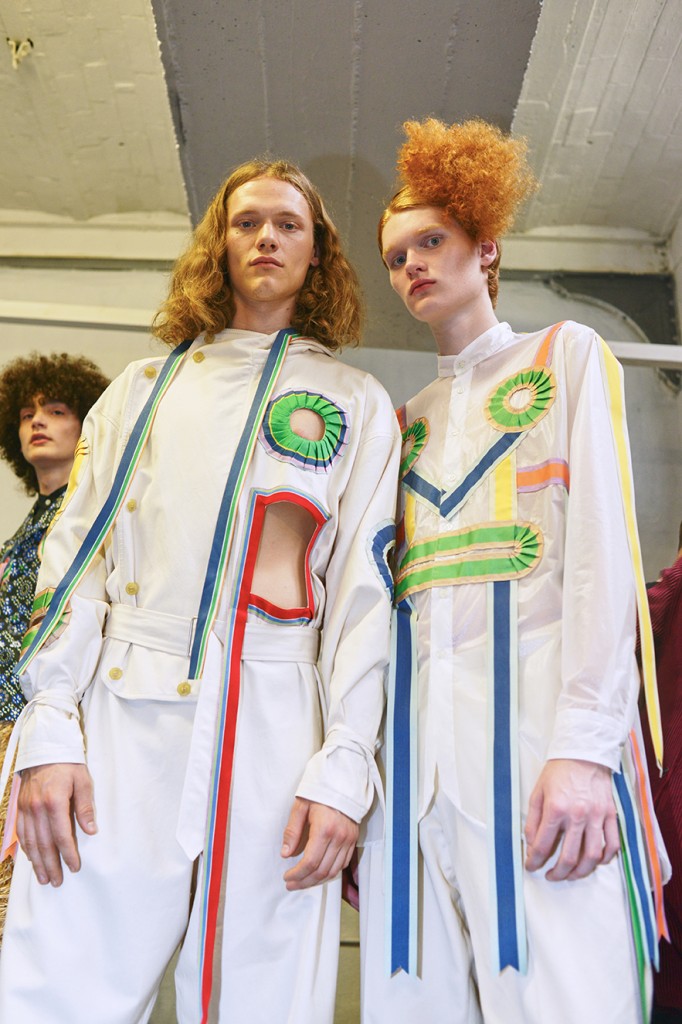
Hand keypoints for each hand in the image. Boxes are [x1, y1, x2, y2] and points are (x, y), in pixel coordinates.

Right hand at [17, 763, 96, 886]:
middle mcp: (36, 808)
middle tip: (58, 882)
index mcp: (55, 802)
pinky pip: (21, 833)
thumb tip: (91, 830)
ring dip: (37, 862)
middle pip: (43, 844)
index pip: (61, 836)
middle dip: (51, 865)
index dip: (68, 854)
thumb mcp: (84, 781)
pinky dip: (26, 849)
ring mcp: (25, 808)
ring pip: (30, 842)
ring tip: (44, 878)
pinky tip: (32, 859)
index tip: (74, 867)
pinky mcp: (20, 807)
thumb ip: (86, 806)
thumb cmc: (68, 764)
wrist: (45, 749)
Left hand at [281, 797, 357, 890]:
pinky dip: (330, 873)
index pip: (310, 862)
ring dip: (316, 881)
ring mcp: (348, 840)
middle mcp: (339, 837)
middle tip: (291, 884)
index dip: (297, 874)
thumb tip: (286, 854)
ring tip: (303, 883)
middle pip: (321, 871)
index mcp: (324, 828)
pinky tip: (318, 874)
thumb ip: (292, 830)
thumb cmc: (320, 791)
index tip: (287, 877)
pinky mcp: (353, 840)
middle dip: (304, 882)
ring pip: (333, 871)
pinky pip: (342, 864)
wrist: (343, 781)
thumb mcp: (301, 806)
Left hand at [524, 758, 618, 880]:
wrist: (584, 752)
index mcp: (556, 809)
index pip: (542, 845)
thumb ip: (532, 820)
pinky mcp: (611, 815)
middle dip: (557, 873)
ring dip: (580, 872)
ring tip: (571, 875)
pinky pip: (612, 844)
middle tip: (551, 876)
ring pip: (592, 857)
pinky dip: (604, 859)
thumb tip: (530, 843)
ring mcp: (597, 816)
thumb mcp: (538, 792)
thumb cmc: (558, 771)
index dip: (534, 861)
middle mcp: (577, 815)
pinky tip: (594, 862)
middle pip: (569, 857)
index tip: (531, 866)